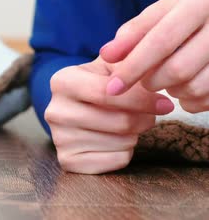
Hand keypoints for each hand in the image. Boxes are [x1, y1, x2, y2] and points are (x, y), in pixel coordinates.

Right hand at [45, 57, 173, 173]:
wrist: (77, 106)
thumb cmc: (100, 83)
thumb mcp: (110, 65)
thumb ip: (128, 59)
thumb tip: (144, 61)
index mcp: (61, 81)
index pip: (109, 93)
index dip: (143, 99)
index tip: (166, 103)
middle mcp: (54, 110)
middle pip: (119, 122)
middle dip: (144, 119)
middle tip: (149, 114)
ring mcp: (58, 138)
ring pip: (120, 143)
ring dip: (135, 135)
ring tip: (128, 124)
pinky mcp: (67, 160)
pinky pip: (114, 161)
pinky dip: (124, 153)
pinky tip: (116, 140)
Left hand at [100, 0, 208, 112]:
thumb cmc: (192, 12)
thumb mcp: (165, 11)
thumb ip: (134, 32)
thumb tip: (106, 55)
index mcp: (199, 2)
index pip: (160, 41)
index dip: (133, 66)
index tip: (112, 87)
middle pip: (177, 68)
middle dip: (152, 80)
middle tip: (145, 78)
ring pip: (194, 87)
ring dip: (172, 90)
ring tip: (167, 79)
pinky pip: (207, 99)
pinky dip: (189, 101)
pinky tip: (185, 88)